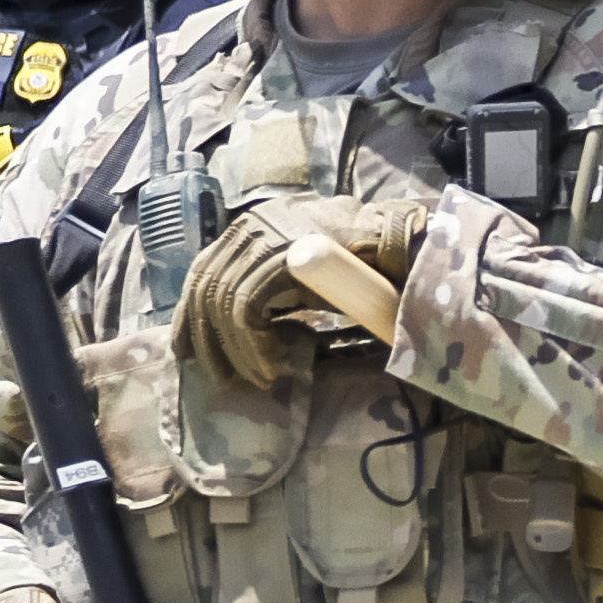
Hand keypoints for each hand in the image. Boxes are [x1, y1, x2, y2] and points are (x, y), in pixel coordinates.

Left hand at [173, 189, 428, 386]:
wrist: (413, 250)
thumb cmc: (370, 267)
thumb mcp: (308, 275)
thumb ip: (273, 287)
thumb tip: (239, 323)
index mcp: (256, 226)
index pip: (206, 268)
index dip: (192, 313)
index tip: (188, 351)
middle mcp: (256, 224)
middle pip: (208, 283)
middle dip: (206, 337)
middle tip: (219, 378)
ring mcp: (269, 237)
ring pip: (226, 300)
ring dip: (237, 349)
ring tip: (257, 378)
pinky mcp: (285, 257)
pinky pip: (248, 309)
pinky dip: (254, 345)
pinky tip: (272, 367)